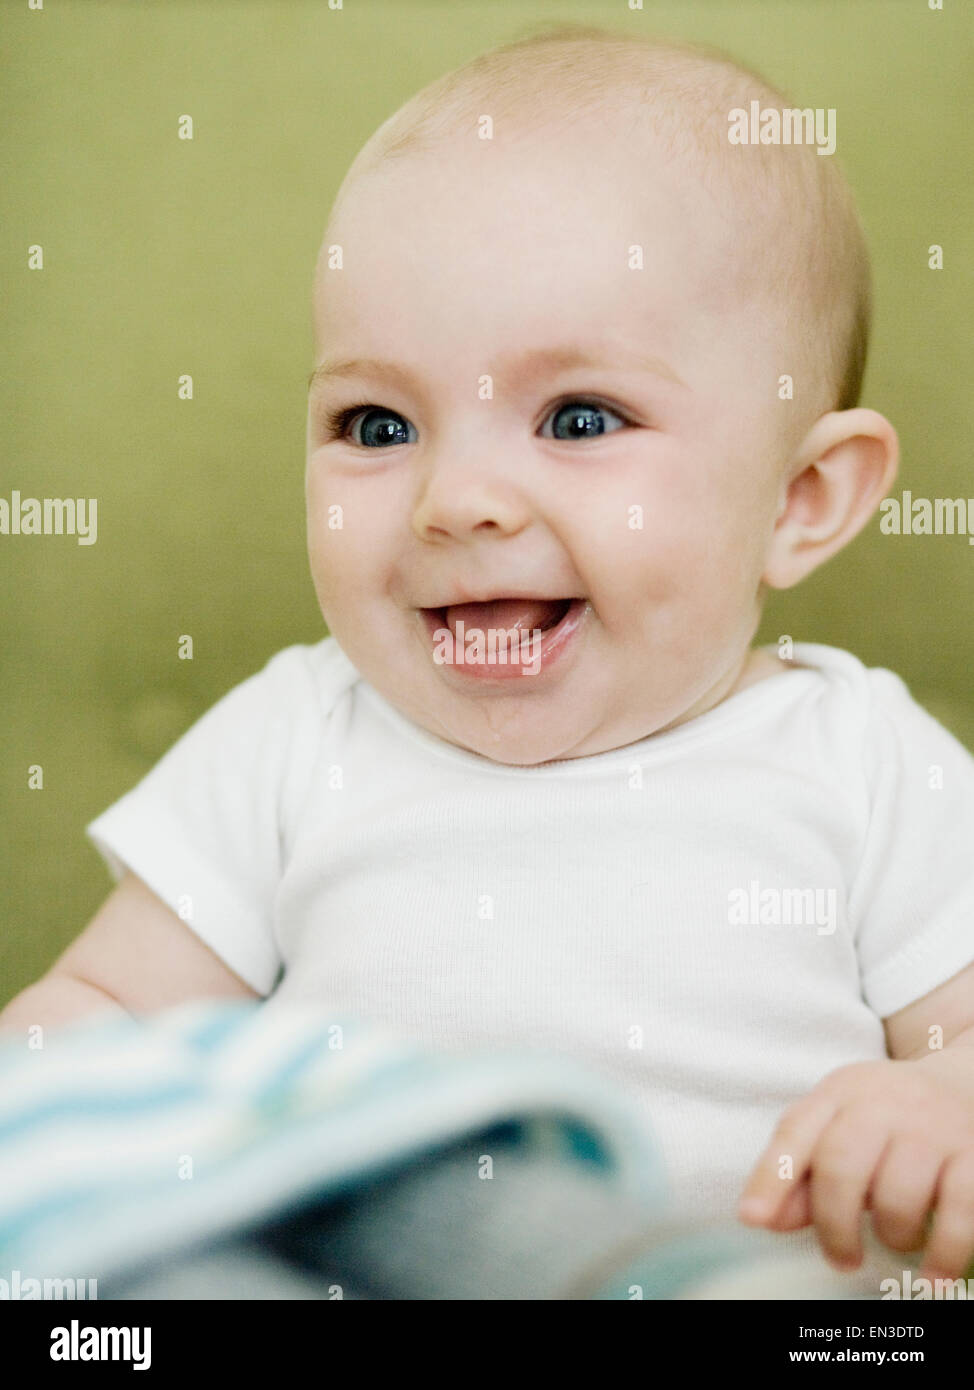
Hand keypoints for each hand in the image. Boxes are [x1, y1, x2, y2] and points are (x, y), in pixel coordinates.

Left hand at [738, 1056, 973, 1279]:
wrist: (965, 1081)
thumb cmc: (889, 1117)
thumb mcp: (838, 1127)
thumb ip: (800, 1173)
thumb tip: (763, 1220)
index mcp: (839, 1093)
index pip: (795, 1132)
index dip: (771, 1178)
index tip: (752, 1219)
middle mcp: (882, 1103)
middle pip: (842, 1166)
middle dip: (834, 1225)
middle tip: (841, 1258)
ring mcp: (931, 1127)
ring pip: (898, 1195)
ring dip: (893, 1236)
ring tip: (895, 1240)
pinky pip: (959, 1211)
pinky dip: (944, 1253)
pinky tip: (933, 1276)